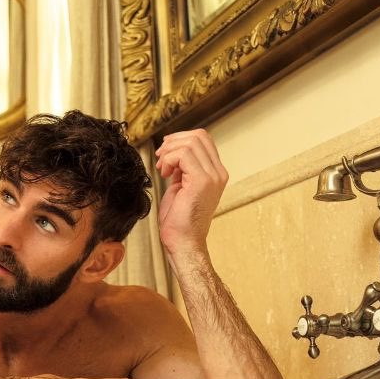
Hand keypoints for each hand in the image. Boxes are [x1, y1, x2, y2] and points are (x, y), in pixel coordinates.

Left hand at [155, 129, 228, 256]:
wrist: (183, 242)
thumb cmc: (179, 220)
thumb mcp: (181, 186)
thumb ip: (182, 169)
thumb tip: (174, 153)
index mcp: (216, 173)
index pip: (203, 140)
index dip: (181, 139)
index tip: (166, 153)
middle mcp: (219, 173)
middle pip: (199, 136)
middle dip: (174, 141)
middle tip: (161, 158)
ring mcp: (213, 177)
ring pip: (191, 142)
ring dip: (169, 151)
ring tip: (162, 168)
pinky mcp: (202, 182)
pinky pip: (184, 155)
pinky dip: (169, 159)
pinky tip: (164, 173)